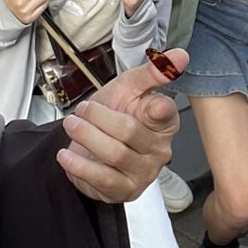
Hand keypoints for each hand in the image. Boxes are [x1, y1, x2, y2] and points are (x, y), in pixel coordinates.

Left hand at [57, 48, 186, 202]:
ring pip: (114, 153)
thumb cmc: (115, 112)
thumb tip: (180, 56)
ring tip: (71, 125)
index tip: (149, 104)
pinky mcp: (125, 191)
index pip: (165, 110)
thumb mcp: (129, 86)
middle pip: (128, 130)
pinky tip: (67, 155)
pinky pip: (102, 179)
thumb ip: (152, 72)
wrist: (89, 141)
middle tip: (82, 109)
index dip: (156, 107)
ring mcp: (143, 173)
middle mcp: (159, 149)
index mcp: (165, 121)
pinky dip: (80, 165)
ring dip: (86, 136)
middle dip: (98, 116)